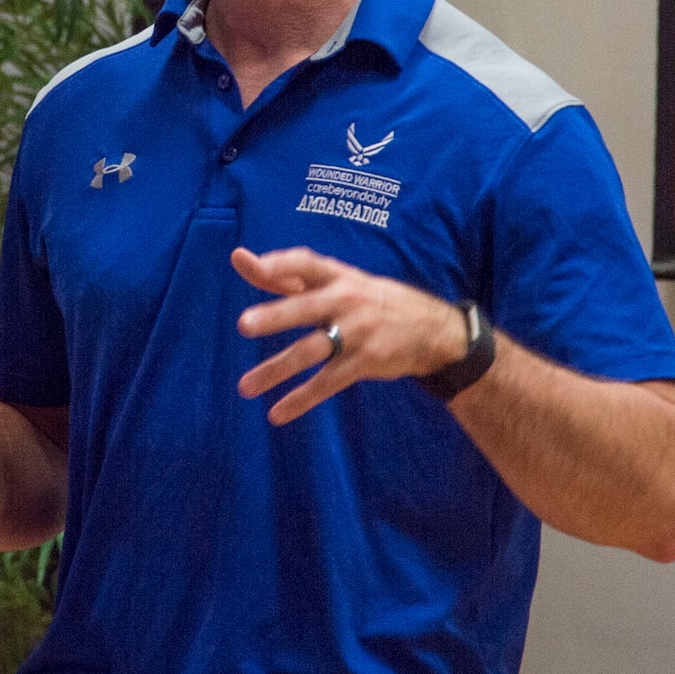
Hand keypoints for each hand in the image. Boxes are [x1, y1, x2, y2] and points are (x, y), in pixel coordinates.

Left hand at [231, 246, 470, 425]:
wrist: (433, 330)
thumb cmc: (371, 301)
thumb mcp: (340, 281)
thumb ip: (290, 275)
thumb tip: (241, 260)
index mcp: (338, 276)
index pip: (305, 263)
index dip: (278, 263)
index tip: (248, 263)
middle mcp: (346, 300)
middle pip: (306, 308)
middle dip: (276, 316)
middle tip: (244, 325)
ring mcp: (357, 333)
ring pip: (310, 351)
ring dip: (276, 370)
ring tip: (245, 387)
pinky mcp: (364, 362)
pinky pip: (327, 383)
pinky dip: (301, 399)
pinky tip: (277, 413)